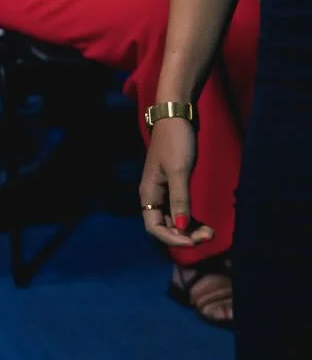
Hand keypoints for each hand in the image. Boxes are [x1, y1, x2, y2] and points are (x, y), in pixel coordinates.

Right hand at [139, 116, 211, 250]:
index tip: (194, 241)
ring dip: (190, 230)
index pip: (154, 227)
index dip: (172, 239)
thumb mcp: (179, 171)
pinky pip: (181, 211)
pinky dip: (192, 220)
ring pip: (175, 221)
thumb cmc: (175, 142)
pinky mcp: (175, 186)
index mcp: (149, 194)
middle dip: (185, 236)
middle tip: (209, 236)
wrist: (176, 118)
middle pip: (166, 227)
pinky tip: (205, 223)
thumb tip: (183, 229)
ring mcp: (164, 192)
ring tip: (211, 232)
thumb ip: (180, 200)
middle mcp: (154, 196)